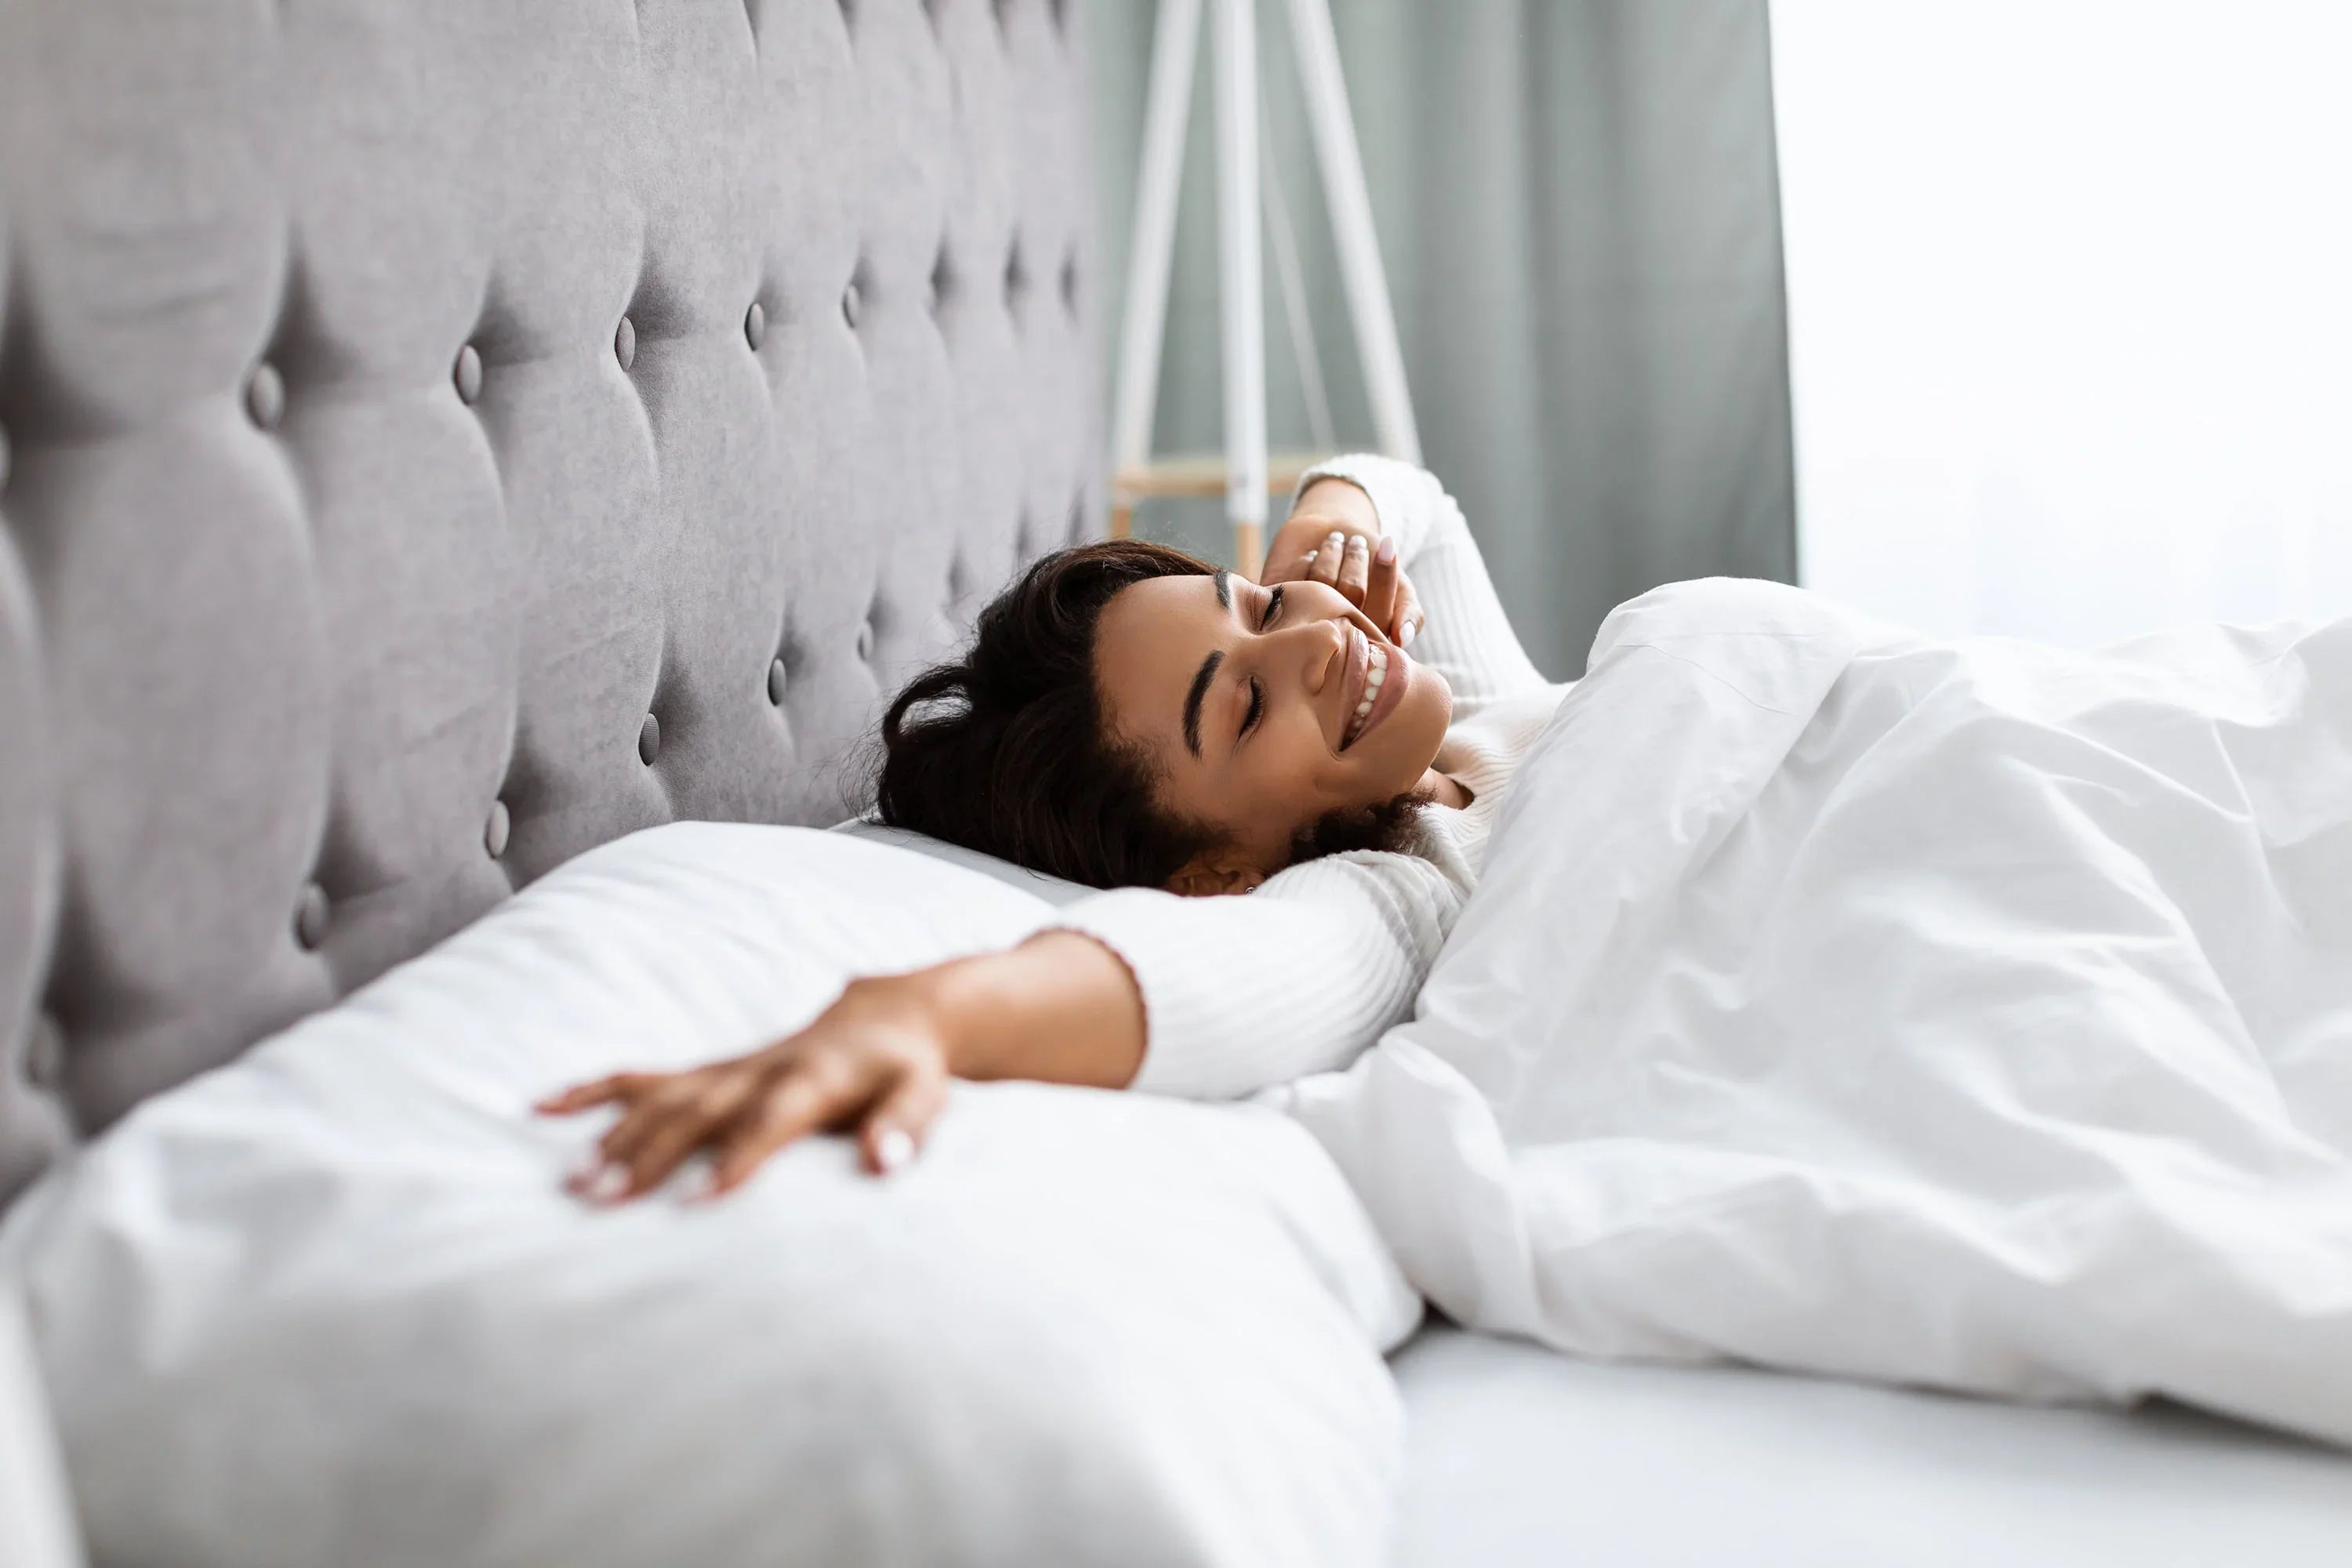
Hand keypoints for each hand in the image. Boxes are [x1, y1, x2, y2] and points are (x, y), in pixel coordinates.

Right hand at [538, 972, 952, 1203]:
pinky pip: (643, 1075)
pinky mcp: (708, 1070)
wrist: (887, 1015)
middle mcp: (759, 1069)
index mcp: (812, 1078)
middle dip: (650, 1153)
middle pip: (698, 1111)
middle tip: (603, 1200)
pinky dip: (592, 1088)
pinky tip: (540, 1106)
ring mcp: (726, 1068)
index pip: (770, 1118)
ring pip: (661, 1097)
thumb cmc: (906, 1071)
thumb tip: (886, 1164)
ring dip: (615, 1135)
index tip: (699, 1200)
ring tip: (573, 1183)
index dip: (737, 1156)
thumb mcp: (924, 1096)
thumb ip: (905, 1129)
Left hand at [1258, 492, 1423, 647]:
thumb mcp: (1400, 587)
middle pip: (1351, 594)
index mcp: (1368, 645)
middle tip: (1357, 541)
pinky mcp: (1274, 610)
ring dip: (1332, 554)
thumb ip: (1409, 611)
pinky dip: (1305, 560)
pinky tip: (1309, 556)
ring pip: (1322, 584)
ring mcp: (1303, 626)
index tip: (1386, 547)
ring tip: (1336, 541)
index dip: (1384, 578)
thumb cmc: (1373, 567)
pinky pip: (1293, 581)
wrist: (1331, 534)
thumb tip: (1403, 638)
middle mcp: (1334, 641)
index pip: (1380, 615)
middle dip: (1356, 560)